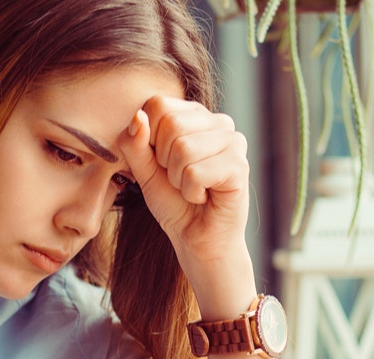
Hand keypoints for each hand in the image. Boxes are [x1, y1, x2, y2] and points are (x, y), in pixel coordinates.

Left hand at [118, 96, 250, 270]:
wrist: (198, 240)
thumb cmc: (174, 203)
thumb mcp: (144, 170)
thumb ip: (134, 143)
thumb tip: (137, 116)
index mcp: (194, 115)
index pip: (157, 104)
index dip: (148, 138)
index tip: (162, 162)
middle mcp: (218, 122)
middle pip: (170, 123)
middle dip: (164, 161)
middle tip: (179, 179)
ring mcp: (233, 141)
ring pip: (182, 148)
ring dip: (178, 180)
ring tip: (192, 189)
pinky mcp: (239, 166)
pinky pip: (195, 172)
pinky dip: (191, 192)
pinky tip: (205, 197)